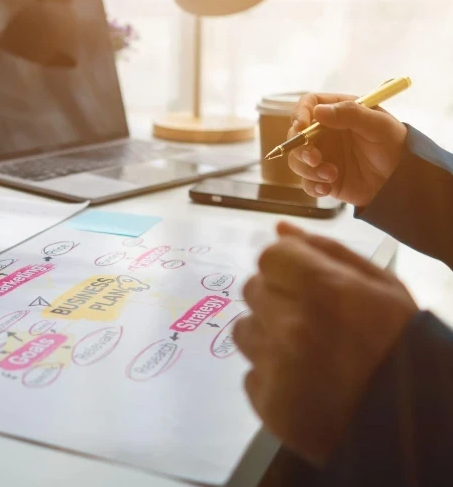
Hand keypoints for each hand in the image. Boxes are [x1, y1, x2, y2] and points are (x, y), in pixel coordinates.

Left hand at [234, 222, 417, 466]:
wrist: (409, 423)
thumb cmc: (401, 346)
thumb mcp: (382, 287)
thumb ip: (327, 251)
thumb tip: (281, 228)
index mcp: (323, 288)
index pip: (270, 257)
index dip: (288, 269)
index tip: (307, 284)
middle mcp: (292, 324)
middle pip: (253, 290)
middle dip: (278, 300)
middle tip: (314, 322)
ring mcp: (275, 365)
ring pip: (244, 330)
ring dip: (268, 336)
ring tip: (308, 354)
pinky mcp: (267, 402)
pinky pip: (251, 374)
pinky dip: (272, 376)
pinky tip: (304, 382)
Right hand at [287, 94, 406, 205]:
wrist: (404, 180)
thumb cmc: (396, 146)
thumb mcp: (379, 125)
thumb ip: (351, 114)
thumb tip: (318, 111)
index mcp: (339, 113)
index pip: (309, 105)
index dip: (300, 113)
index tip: (300, 126)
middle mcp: (326, 133)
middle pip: (296, 135)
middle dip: (300, 148)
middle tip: (315, 159)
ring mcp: (323, 156)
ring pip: (297, 160)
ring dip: (308, 169)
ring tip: (331, 175)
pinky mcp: (323, 178)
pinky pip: (306, 182)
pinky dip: (312, 186)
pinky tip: (327, 187)